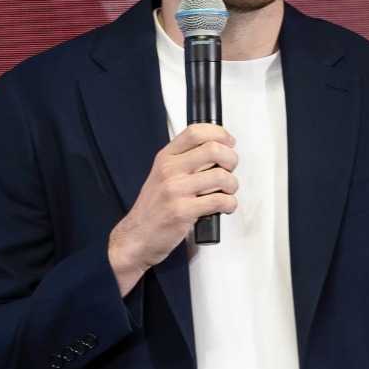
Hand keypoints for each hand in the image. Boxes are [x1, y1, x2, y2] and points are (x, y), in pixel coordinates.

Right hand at [109, 123, 237, 295]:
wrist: (137, 237)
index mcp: (165, 158)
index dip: (219, 133)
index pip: (196, 132)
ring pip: (221, 176)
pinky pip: (219, 201)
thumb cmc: (154, 208)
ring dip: (232, 186)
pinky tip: (224, 207)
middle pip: (214, 150)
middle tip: (230, 170)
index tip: (229, 142)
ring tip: (226, 192)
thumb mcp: (162, 176)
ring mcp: (175, 191)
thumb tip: (218, 150)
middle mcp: (169, 170)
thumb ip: (185, 161)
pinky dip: (229, 204)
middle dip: (231, 160)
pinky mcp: (183, 211)